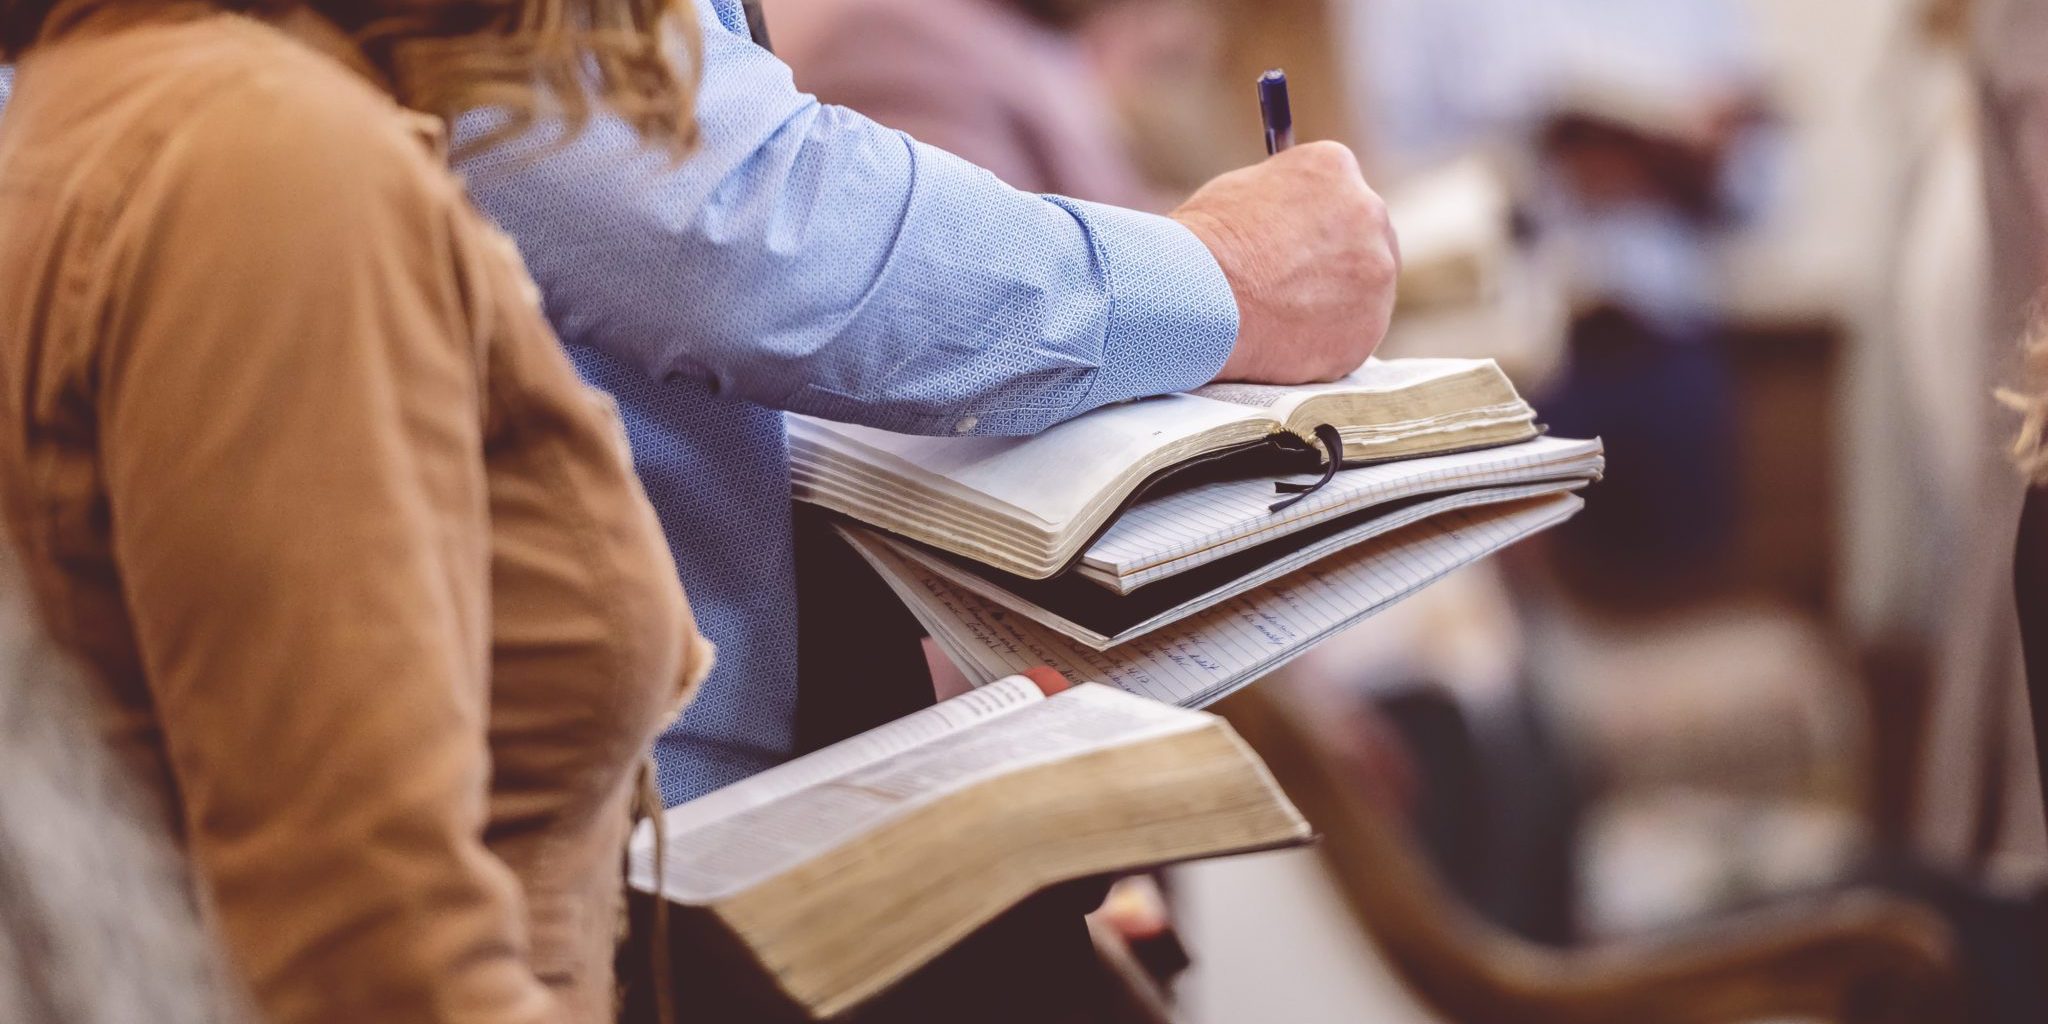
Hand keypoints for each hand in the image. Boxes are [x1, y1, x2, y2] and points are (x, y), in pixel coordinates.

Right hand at [1171, 141, 1398, 384]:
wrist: (1198, 301)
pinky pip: (1354, 334)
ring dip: (1335, 301)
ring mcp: (1377, 274)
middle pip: (1365, 236)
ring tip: (1282, 315)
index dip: (1314, 220)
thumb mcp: (1241, 192)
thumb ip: (1283, 199)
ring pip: (1365, 289)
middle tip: (1296, 282)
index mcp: (1335, 168)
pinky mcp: (1368, 328)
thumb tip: (1290, 215)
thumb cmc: (1205, 245)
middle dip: (1336, 258)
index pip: (1340, 191)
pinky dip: (1326, 340)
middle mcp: (1369, 213)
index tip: (1297, 241)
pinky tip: (1287, 341)